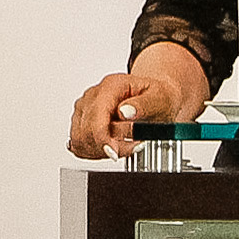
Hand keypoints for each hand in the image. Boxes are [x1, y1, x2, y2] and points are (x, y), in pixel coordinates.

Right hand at [69, 70, 194, 159]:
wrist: (154, 96)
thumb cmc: (157, 96)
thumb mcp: (160, 99)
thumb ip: (143, 105)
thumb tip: (125, 112)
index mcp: (112, 86)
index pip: (96, 117)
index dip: (102, 138)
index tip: (114, 153)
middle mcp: (94, 95)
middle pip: (86, 131)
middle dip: (107, 147)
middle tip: (132, 147)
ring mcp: (86, 108)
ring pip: (79, 139)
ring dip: (101, 150)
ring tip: (125, 146)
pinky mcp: (82, 120)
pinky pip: (78, 143)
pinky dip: (94, 151)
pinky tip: (112, 147)